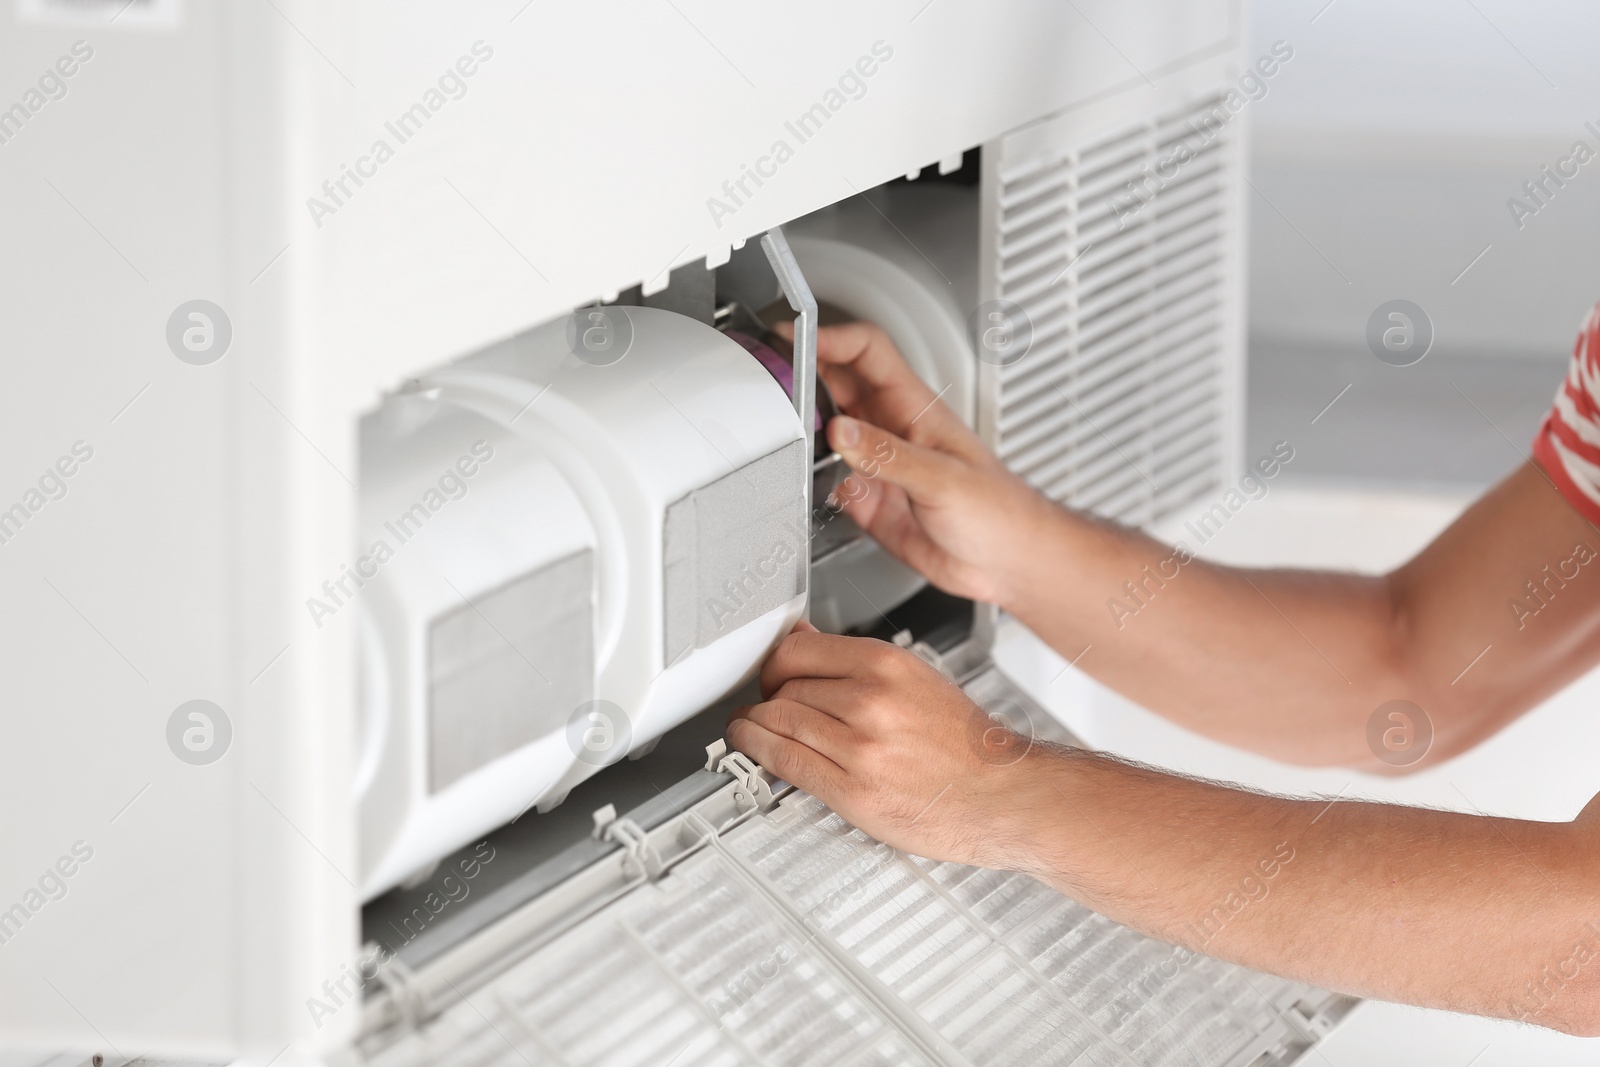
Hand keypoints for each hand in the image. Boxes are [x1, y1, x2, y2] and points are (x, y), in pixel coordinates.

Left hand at [727, 621, 1059, 871]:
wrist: (1007, 795)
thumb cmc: (969, 745)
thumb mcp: (916, 679)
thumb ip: (856, 662)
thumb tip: (806, 638)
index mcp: (887, 665)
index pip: (797, 650)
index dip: (775, 663)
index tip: (771, 672)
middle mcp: (871, 701)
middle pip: (784, 686)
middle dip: (768, 696)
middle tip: (764, 703)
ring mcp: (861, 747)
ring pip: (778, 721)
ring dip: (755, 724)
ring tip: (752, 725)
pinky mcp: (853, 791)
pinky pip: (786, 761)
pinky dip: (758, 750)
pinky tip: (753, 746)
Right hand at [774, 320, 1053, 608]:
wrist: (1008, 562)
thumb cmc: (999, 511)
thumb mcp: (942, 478)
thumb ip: (887, 455)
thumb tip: (840, 432)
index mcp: (914, 407)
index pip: (866, 351)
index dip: (829, 337)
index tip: (794, 338)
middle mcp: (891, 430)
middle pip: (835, 385)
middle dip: (802, 378)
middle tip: (768, 382)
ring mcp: (878, 465)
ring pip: (826, 432)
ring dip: (803, 431)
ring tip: (779, 433)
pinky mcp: (870, 501)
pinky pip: (829, 481)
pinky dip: (811, 481)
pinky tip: (805, 486)